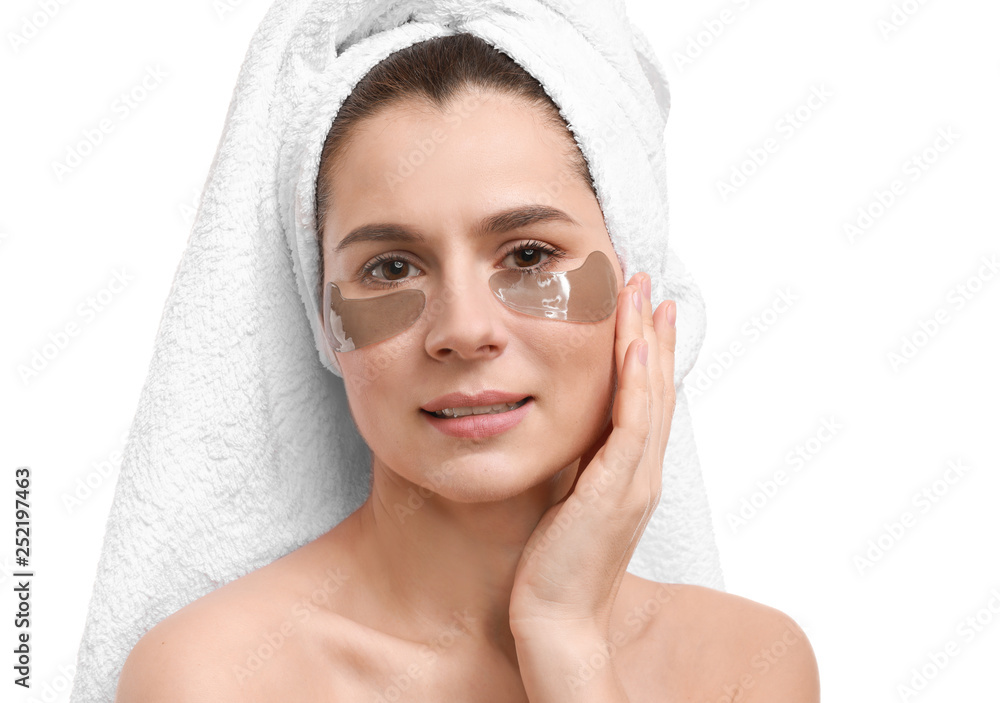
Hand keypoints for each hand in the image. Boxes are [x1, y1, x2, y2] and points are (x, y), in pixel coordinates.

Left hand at [508, 272, 676, 640]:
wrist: (557, 621)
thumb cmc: (556, 568)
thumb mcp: (569, 505)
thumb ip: (577, 471)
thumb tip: (566, 439)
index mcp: (631, 476)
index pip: (645, 403)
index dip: (648, 355)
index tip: (642, 313)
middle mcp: (642, 473)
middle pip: (655, 389)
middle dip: (652, 334)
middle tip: (650, 285)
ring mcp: (634, 481)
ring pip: (648, 397)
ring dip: (647, 342)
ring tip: (644, 295)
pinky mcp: (616, 490)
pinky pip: (632, 425)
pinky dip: (638, 383)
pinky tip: (634, 346)